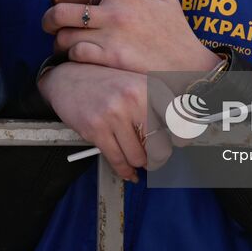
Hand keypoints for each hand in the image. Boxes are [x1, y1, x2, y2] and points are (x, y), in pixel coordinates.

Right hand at [39, 62, 172, 180]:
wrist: (68, 78)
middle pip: (160, 146)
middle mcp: (134, 99)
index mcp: (149, 86)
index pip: (178, 120)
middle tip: (155, 156)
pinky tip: (129, 171)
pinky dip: (125, 172)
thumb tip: (181, 135)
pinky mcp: (96, 129)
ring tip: (138, 157)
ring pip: (139, 158)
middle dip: (158, 157)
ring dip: (139, 163)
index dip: (183, 138)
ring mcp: (114, 114)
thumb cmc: (107, 84)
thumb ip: (159, 106)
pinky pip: (118, 161)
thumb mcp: (137, 84)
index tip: (181, 143)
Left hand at [41, 0, 219, 83]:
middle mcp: (114, 14)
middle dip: (48, 16)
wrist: (188, 69)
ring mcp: (110, 39)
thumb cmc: (176, 32)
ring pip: (65, 36)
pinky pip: (76, 55)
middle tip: (51, 21)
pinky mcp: (109, 61)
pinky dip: (71, 56)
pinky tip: (77, 56)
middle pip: (62, 9)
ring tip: (63, 41)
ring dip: (59, 39)